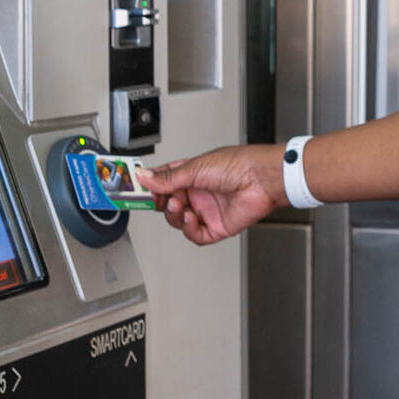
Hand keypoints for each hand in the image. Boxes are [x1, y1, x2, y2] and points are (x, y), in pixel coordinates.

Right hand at [136, 146, 283, 244]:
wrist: (263, 179)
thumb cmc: (238, 164)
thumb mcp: (196, 168)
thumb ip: (168, 178)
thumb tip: (144, 177)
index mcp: (193, 173)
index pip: (164, 181)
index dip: (150, 186)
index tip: (136, 189)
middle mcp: (199, 192)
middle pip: (168, 203)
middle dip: (160, 203)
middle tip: (155, 200)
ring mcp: (207, 210)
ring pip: (178, 220)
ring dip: (174, 215)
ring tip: (178, 205)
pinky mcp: (217, 226)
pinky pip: (195, 234)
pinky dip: (188, 229)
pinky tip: (189, 218)